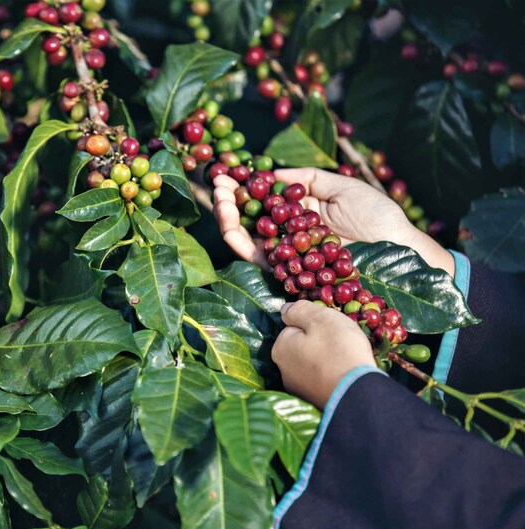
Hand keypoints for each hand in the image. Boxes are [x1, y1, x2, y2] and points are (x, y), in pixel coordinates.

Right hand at [213, 168, 453, 275]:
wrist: (398, 250)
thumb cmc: (378, 217)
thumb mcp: (342, 187)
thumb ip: (308, 179)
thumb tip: (273, 173)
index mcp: (300, 212)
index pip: (264, 197)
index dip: (244, 184)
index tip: (229, 170)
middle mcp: (288, 233)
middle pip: (248, 217)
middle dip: (229, 199)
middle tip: (217, 181)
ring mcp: (286, 253)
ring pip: (246, 237)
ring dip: (226, 218)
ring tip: (219, 198)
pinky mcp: (288, 272)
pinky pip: (257, 260)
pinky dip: (240, 243)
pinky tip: (230, 225)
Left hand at [272, 301, 375, 408]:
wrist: (358, 394)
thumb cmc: (338, 350)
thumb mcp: (320, 318)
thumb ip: (300, 310)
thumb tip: (285, 309)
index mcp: (280, 348)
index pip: (294, 328)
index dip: (314, 325)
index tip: (331, 330)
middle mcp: (283, 370)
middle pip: (302, 347)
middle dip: (319, 344)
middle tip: (341, 345)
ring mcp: (297, 389)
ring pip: (312, 364)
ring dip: (325, 361)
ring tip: (346, 361)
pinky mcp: (313, 402)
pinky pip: (322, 381)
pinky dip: (331, 377)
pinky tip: (345, 377)